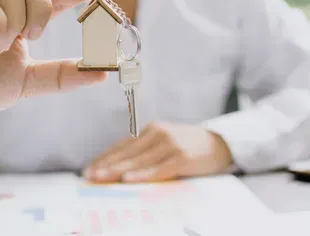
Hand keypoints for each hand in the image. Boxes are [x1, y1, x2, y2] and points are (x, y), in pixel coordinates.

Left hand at [84, 122, 233, 182]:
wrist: (220, 144)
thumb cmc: (189, 147)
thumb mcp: (165, 143)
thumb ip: (146, 152)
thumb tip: (118, 169)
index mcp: (152, 130)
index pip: (122, 146)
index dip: (105, 158)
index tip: (89, 169)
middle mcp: (159, 133)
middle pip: (127, 153)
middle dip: (106, 165)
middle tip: (89, 175)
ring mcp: (171, 144)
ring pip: (139, 161)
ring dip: (118, 171)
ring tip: (101, 178)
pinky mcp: (182, 157)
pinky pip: (158, 169)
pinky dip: (142, 175)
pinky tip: (129, 179)